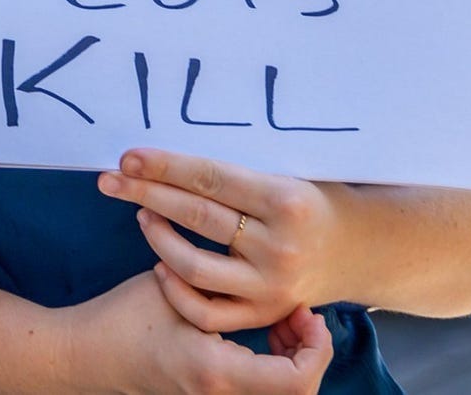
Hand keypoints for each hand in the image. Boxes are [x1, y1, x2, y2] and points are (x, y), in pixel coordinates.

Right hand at [65, 272, 331, 394]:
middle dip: (309, 354)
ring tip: (282, 319)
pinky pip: (259, 386)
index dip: (314, 348)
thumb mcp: (172, 288)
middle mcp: (220, 393)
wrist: (83, 354)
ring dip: (291, 357)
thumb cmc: (122, 318)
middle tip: (302, 314)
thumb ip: (215, 280)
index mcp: (216, 370)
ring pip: (280, 391)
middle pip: (297, 393)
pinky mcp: (209, 392)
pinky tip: (261, 329)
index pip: (294, 381)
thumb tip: (260, 258)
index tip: (307, 311)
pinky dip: (272, 362)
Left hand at [98, 149, 342, 333]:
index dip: (166, 167)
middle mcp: (279, 244)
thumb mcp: (286, 175)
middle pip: (197, 216)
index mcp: (286, 199)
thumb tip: (165, 158)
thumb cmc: (312, 201)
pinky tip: (159, 265)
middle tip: (111, 180)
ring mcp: (271, 285)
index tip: (129, 158)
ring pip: (194, 266)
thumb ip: (235, 175)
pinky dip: (176, 290)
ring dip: (158, 238)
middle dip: (146, 194)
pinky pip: (206, 310)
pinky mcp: (264, 313)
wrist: (358, 249)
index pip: (210, 178)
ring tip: (140, 213)